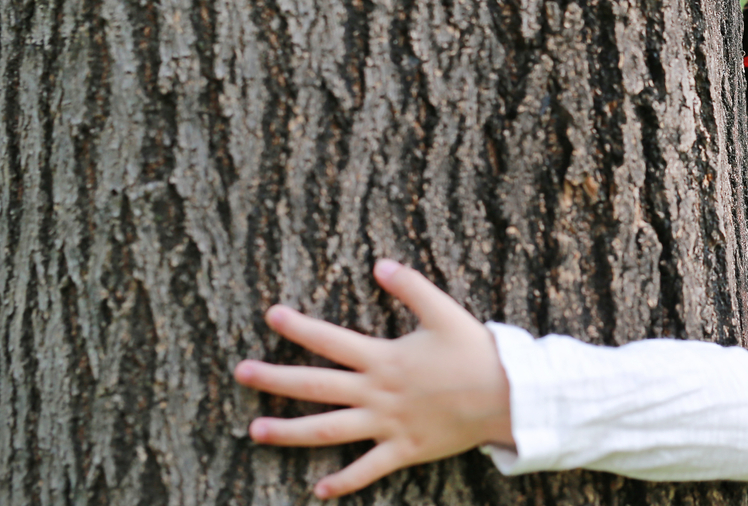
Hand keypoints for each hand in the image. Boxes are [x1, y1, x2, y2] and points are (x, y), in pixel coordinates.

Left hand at [234, 260, 513, 499]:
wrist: (506, 395)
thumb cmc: (475, 352)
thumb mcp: (444, 312)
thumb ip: (411, 287)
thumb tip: (380, 264)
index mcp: (384, 358)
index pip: (331, 340)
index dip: (299, 328)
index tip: (271, 316)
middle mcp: (378, 393)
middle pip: (316, 386)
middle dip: (275, 379)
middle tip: (241, 373)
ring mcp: (388, 424)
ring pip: (328, 431)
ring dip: (289, 432)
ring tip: (255, 431)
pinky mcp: (404, 449)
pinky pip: (368, 470)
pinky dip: (344, 483)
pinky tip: (319, 492)